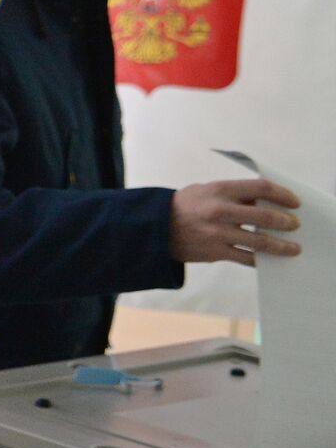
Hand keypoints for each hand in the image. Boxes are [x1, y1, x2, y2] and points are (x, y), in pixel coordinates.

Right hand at [170, 179, 301, 265]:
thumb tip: (263, 203)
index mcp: (220, 190)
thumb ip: (234, 195)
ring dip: (281, 246)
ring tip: (293, 248)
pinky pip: (245, 258)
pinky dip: (259, 259)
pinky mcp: (214, 252)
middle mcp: (220, 211)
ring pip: (260, 242)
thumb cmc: (184, 206)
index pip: (261, 188)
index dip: (283, 194)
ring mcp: (218, 233)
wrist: (154, 228)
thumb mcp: (206, 190)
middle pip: (265, 217)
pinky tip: (267, 259)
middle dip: (286, 222)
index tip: (294, 202)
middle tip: (295, 225)